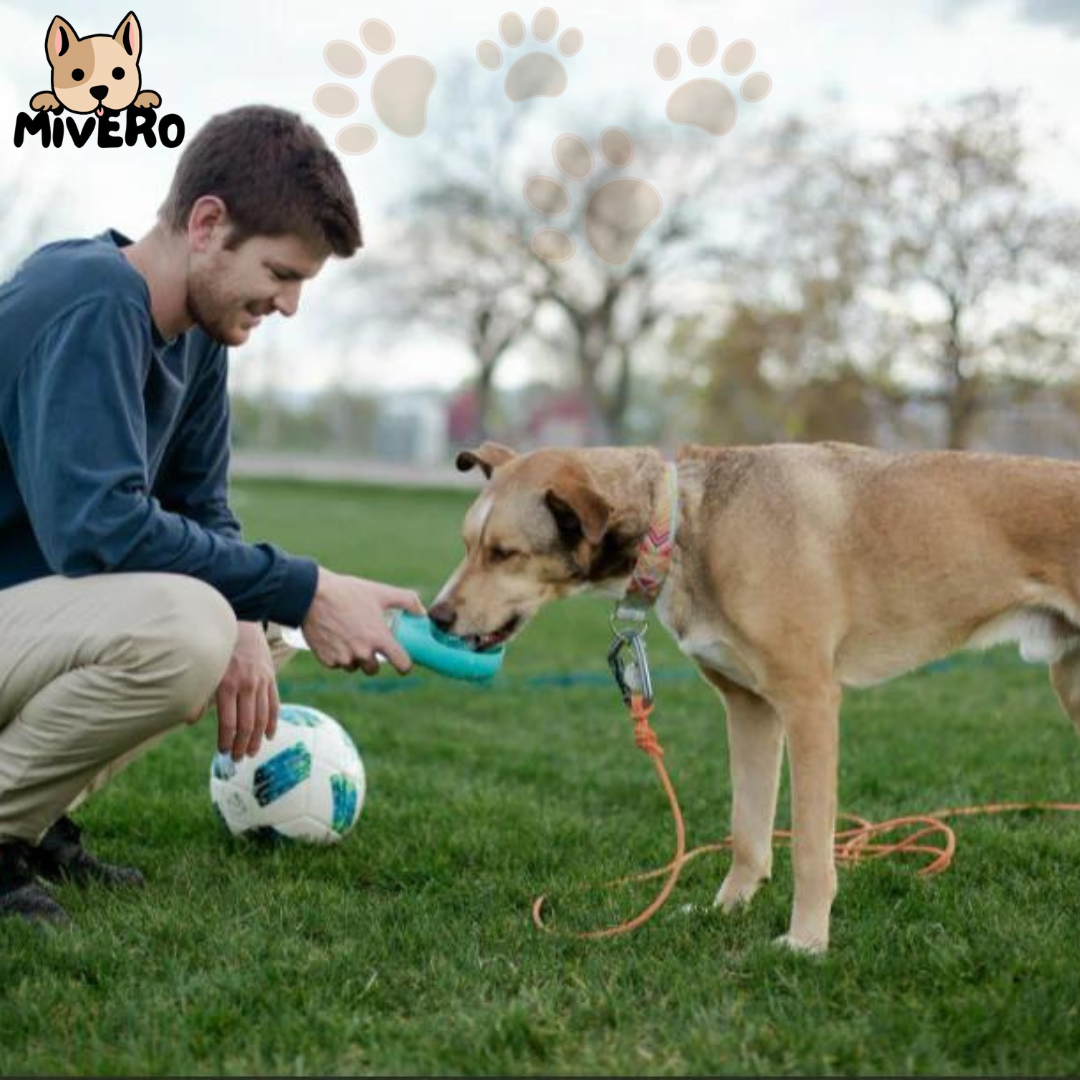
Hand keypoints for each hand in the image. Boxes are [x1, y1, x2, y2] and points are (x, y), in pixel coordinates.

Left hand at [212, 620, 279, 760]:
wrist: (240, 625)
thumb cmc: (217, 651)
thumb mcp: (206, 671)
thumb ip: (200, 696)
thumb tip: (190, 721)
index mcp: (227, 685)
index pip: (228, 722)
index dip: (226, 740)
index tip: (222, 752)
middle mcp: (246, 685)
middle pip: (247, 724)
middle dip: (241, 745)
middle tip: (237, 759)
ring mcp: (261, 682)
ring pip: (262, 717)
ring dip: (257, 738)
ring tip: (251, 752)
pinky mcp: (271, 678)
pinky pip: (274, 704)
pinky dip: (273, 722)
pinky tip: (269, 736)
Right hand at [301, 567, 425, 675]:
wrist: (311, 595)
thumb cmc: (348, 592)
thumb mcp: (381, 592)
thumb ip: (407, 601)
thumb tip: (422, 612)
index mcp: (379, 638)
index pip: (402, 664)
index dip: (405, 665)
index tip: (402, 662)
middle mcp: (363, 653)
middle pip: (375, 669)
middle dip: (374, 659)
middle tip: (368, 643)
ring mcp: (343, 658)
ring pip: (354, 667)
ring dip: (355, 658)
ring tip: (349, 637)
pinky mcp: (326, 660)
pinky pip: (337, 664)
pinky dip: (338, 656)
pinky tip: (335, 639)